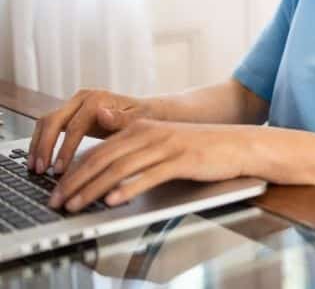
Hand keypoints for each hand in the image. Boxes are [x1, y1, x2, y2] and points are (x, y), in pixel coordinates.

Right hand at [28, 89, 151, 174]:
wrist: (146, 111)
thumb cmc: (145, 118)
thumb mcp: (139, 120)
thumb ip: (121, 120)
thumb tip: (101, 115)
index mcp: (99, 99)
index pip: (75, 125)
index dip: (65, 148)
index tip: (59, 169)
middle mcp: (83, 97)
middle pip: (54, 120)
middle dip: (44, 146)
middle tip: (40, 170)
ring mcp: (74, 103)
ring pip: (46, 121)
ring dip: (37, 145)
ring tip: (34, 168)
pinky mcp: (69, 112)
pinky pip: (48, 125)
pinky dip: (40, 142)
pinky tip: (38, 160)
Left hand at [47, 120, 249, 211]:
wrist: (239, 144)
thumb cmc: (200, 148)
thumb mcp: (162, 144)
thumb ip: (133, 150)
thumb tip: (103, 168)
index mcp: (141, 128)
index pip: (99, 150)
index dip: (74, 170)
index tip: (58, 189)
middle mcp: (150, 133)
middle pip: (104, 158)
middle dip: (76, 181)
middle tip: (58, 200)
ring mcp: (167, 146)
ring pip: (121, 168)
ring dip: (94, 188)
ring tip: (77, 204)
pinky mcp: (182, 159)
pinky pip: (150, 175)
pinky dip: (129, 188)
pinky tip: (114, 200)